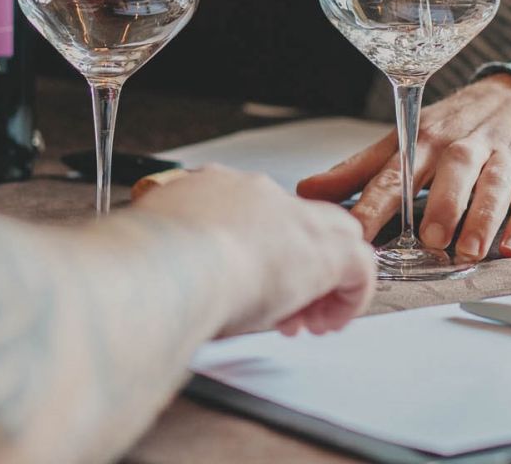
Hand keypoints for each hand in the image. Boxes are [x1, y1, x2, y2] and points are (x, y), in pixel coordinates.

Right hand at [133, 165, 374, 337]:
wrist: (174, 261)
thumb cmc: (154, 264)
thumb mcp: (151, 245)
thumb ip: (161, 249)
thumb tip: (153, 272)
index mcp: (210, 187)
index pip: (247, 213)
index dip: (253, 252)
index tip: (245, 284)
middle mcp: (254, 192)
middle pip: (292, 221)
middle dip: (291, 263)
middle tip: (280, 305)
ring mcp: (291, 215)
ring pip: (332, 235)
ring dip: (322, 279)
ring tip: (306, 319)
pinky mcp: (324, 248)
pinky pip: (359, 266)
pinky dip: (348, 296)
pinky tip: (326, 323)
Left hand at [297, 74, 510, 261]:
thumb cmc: (456, 128)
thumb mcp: (406, 140)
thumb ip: (358, 170)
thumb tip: (306, 190)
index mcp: (422, 140)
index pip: (394, 173)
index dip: (373, 204)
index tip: (355, 233)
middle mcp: (461, 146)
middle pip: (450, 172)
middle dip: (440, 205)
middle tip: (429, 239)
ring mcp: (501, 157)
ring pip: (492, 185)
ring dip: (480, 218)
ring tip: (468, 250)